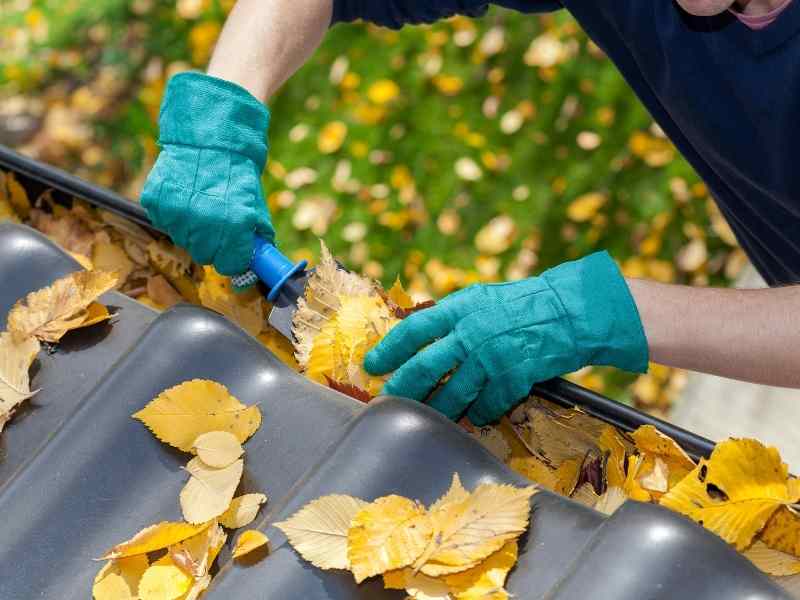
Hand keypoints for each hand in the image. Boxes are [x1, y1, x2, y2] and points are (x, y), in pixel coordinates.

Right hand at [141, 72, 274, 275]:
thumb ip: (255, 234)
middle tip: (216, 225)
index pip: (230, 265)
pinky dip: (173, 214)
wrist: (208, 135)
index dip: (233, 259)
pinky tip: (184, 195)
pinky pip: (165, 222)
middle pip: (205, 256)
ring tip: (199, 204)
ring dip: (192, 230)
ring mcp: (177, 214)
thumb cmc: (236, 171)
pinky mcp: (156, 203)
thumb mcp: (254, 202)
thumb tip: (261, 259)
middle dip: (213, 246)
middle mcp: (204, 223)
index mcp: (234, 225)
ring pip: (183, 241)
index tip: (234, 252)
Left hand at [364, 252, 648, 424]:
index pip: (414, 330)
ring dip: (438, 410)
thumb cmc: (522, 304)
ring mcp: (492, 357)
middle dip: (403, 388)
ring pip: (453, 394)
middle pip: (426, 368)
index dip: (390, 349)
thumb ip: (452, 317)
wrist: (569, 311)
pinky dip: (479, 414)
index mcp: (460, 308)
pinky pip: (487, 406)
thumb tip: (419, 338)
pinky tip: (475, 416)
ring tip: (427, 417)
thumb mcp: (481, 299)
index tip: (373, 365)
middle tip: (389, 401)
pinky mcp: (514, 377)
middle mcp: (471, 332)